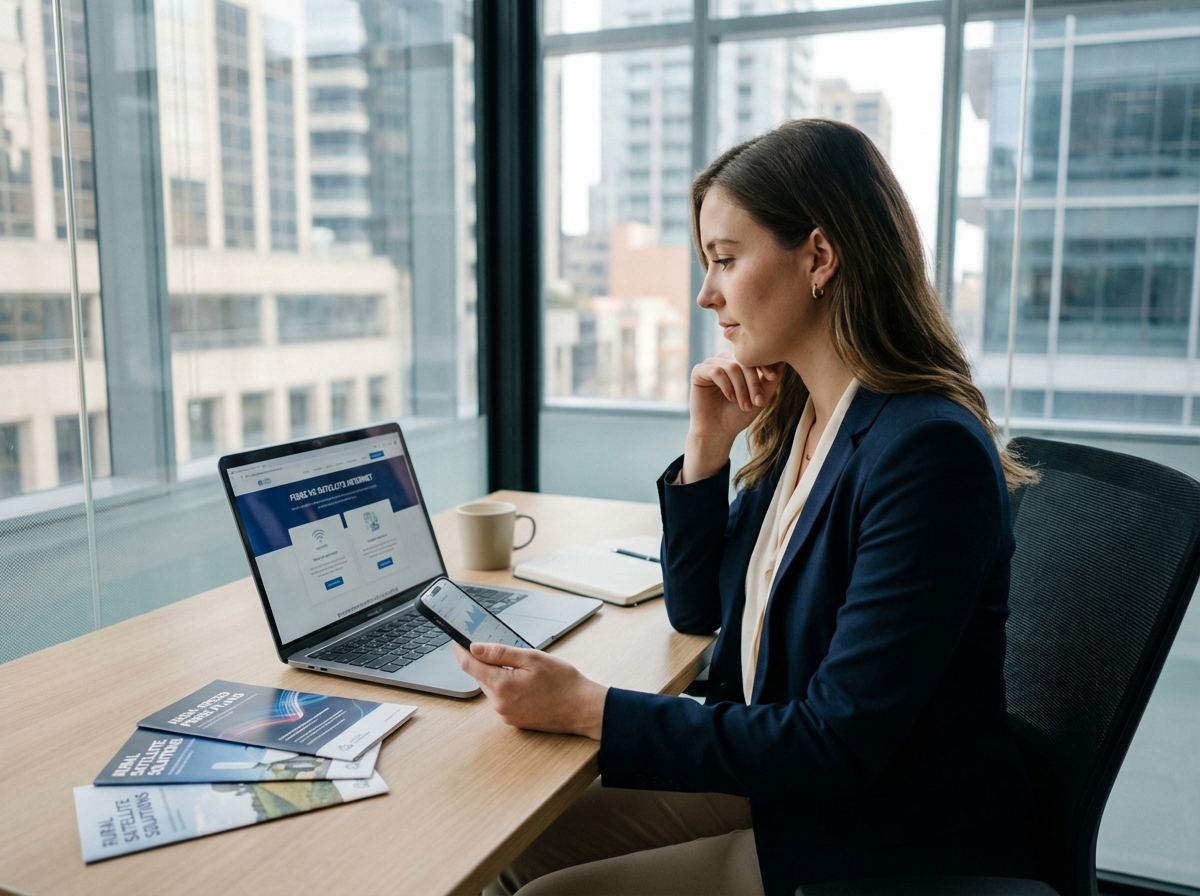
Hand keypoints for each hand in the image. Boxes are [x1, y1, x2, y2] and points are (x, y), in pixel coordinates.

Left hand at [454, 642, 608, 739]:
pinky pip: (501, 700)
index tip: (457, 642)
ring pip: (490, 689)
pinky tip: (523, 681)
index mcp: (502, 686)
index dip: (461, 652)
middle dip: (483, 662)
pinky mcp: (514, 721)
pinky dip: (505, 687)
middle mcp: (500, 704)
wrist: (583, 709)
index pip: (470, 666)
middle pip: (480, 677)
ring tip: (518, 666)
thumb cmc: (564, 682)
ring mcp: (506, 715)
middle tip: (493, 647)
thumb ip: (501, 653)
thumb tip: (476, 648)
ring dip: (496, 675)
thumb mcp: (532, 658)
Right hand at [683, 354, 784, 482]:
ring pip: (731, 366)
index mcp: (739, 362)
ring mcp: (711, 364)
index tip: (772, 378)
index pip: (754, 356)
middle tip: (758, 402)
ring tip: (745, 405)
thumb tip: (784, 360)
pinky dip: (726, 385)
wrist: (719, 432)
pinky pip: (716, 370)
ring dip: (741, 387)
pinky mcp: (698, 371)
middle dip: (753, 382)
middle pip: (743, 361)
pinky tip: (730, 398)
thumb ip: (772, 380)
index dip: (764, 364)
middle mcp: (725, 360)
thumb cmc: (739, 414)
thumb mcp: (761, 396)